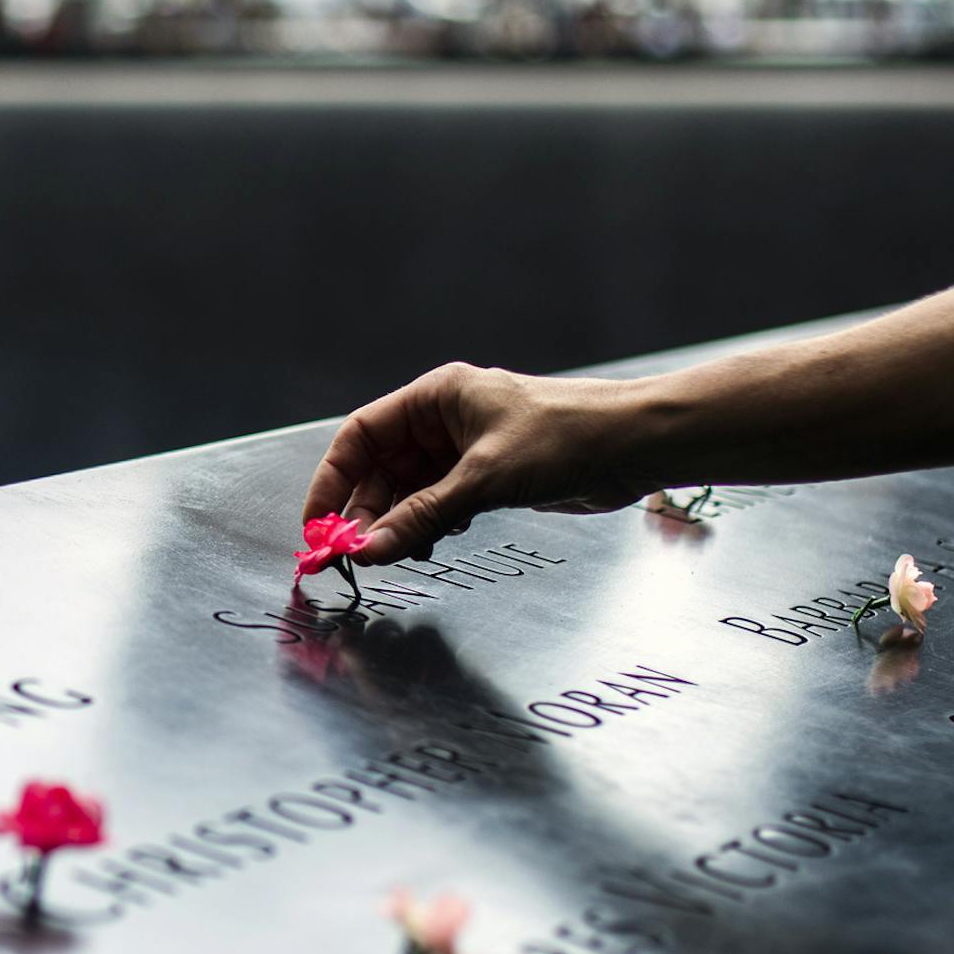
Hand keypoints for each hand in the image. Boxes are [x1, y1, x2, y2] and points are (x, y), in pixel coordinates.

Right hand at [302, 364, 655, 564]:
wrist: (636, 445)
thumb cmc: (568, 436)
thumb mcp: (485, 479)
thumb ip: (423, 516)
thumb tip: (370, 551)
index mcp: (436, 397)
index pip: (360, 436)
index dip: (332, 480)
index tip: (317, 524)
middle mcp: (444, 421)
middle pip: (380, 470)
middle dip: (366, 513)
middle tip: (355, 555)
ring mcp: (465, 451)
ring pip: (409, 493)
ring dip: (397, 526)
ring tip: (395, 555)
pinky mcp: (487, 478)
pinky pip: (438, 506)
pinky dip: (427, 528)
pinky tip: (429, 546)